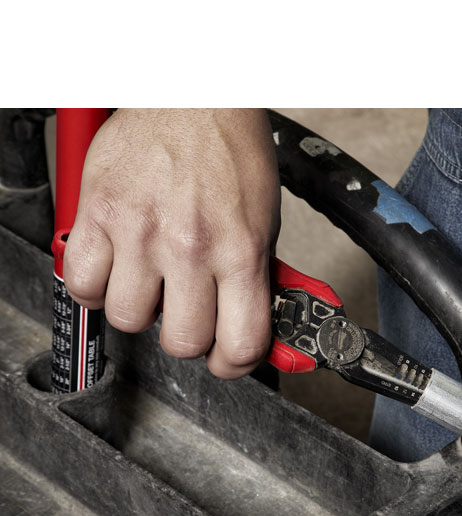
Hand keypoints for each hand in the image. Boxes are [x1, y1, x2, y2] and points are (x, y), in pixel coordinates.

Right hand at [63, 108, 280, 378]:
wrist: (194, 94)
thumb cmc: (232, 152)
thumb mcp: (267, 221)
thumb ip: (258, 278)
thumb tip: (260, 323)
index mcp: (241, 249)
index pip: (240, 344)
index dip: (234, 363)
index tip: (226, 357)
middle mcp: (191, 245)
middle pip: (182, 342)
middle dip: (188, 336)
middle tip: (189, 313)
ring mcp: (140, 231)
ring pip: (129, 320)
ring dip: (142, 310)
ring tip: (153, 282)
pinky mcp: (99, 213)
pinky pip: (83, 285)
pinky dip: (97, 288)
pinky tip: (118, 269)